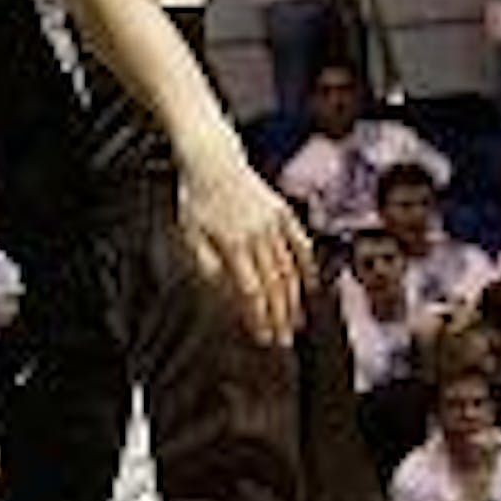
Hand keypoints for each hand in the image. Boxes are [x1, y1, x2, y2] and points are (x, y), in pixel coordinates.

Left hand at [179, 154, 314, 346]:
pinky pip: (300, 243)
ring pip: (289, 269)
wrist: (212, 160)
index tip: (263, 337)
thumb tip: (222, 292)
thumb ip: (206, 265)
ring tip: (296, 322)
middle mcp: (257, 236)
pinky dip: (308, 266)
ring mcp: (273, 223)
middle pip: (273, 285)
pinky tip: (310, 286)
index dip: (258, 317)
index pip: (250, 291)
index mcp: (232, 244)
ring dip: (294, 300)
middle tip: (283, 340)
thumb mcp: (190, 233)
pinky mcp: (283, 212)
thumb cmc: (196, 198)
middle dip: (279, 317)